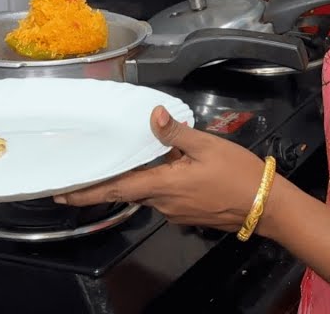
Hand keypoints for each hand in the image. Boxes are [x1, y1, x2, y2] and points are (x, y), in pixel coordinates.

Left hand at [53, 106, 268, 232]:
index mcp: (162, 186)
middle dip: (107, 183)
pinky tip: (164, 167)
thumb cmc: (238, 174)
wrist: (267, 206)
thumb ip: (176, 131)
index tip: (62, 195)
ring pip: (147, 193)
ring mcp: (175, 212)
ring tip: (127, 160)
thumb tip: (151, 115)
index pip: (116, 189)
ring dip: (137, 179)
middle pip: (129, 191)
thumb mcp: (207, 145)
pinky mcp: (187, 214)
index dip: (87, 193)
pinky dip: (156, 183)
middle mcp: (163, 204)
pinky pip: (164, 197)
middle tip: (83, 173)